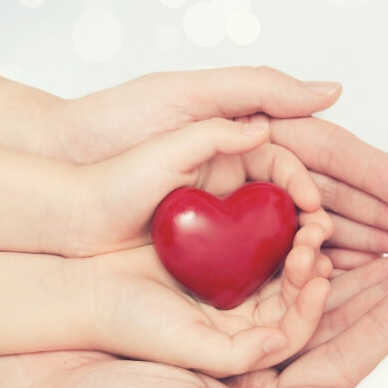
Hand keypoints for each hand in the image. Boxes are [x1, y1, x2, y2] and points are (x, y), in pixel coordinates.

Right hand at [0, 252, 387, 387]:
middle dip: (386, 284)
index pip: (346, 357)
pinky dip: (290, 244)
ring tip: (386, 229)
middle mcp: (254, 369)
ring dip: (346, 258)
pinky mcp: (200, 303)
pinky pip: (260, 269)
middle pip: (339, 320)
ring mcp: (228, 334)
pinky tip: (317, 221)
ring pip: (305, 290)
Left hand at [49, 67, 387, 256]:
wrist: (59, 190)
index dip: (381, 179)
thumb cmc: (110, 134)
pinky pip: (290, 267)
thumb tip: (328, 92)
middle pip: (340, 200)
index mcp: (259, 137)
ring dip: (372, 247)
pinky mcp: (231, 258)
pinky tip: (360, 280)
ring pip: (324, 235)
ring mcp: (250, 220)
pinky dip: (329, 273)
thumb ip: (258, 89)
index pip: (334, 159)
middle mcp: (262, 180)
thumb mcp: (182, 95)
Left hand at [64, 116, 330, 256]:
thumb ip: (233, 105)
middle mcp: (232, 177)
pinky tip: (280, 285)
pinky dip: (271, 269)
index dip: (304, 183)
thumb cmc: (110, 136)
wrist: (67, 197)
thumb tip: (285, 118)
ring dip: (297, 249)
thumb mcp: (176, 102)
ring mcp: (221, 214)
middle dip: (312, 220)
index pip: (285, 162)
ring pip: (276, 232)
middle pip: (289, 199)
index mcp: (230, 140)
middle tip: (320, 243)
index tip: (311, 206)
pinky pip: (251, 258)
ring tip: (307, 269)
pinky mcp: (208, 247)